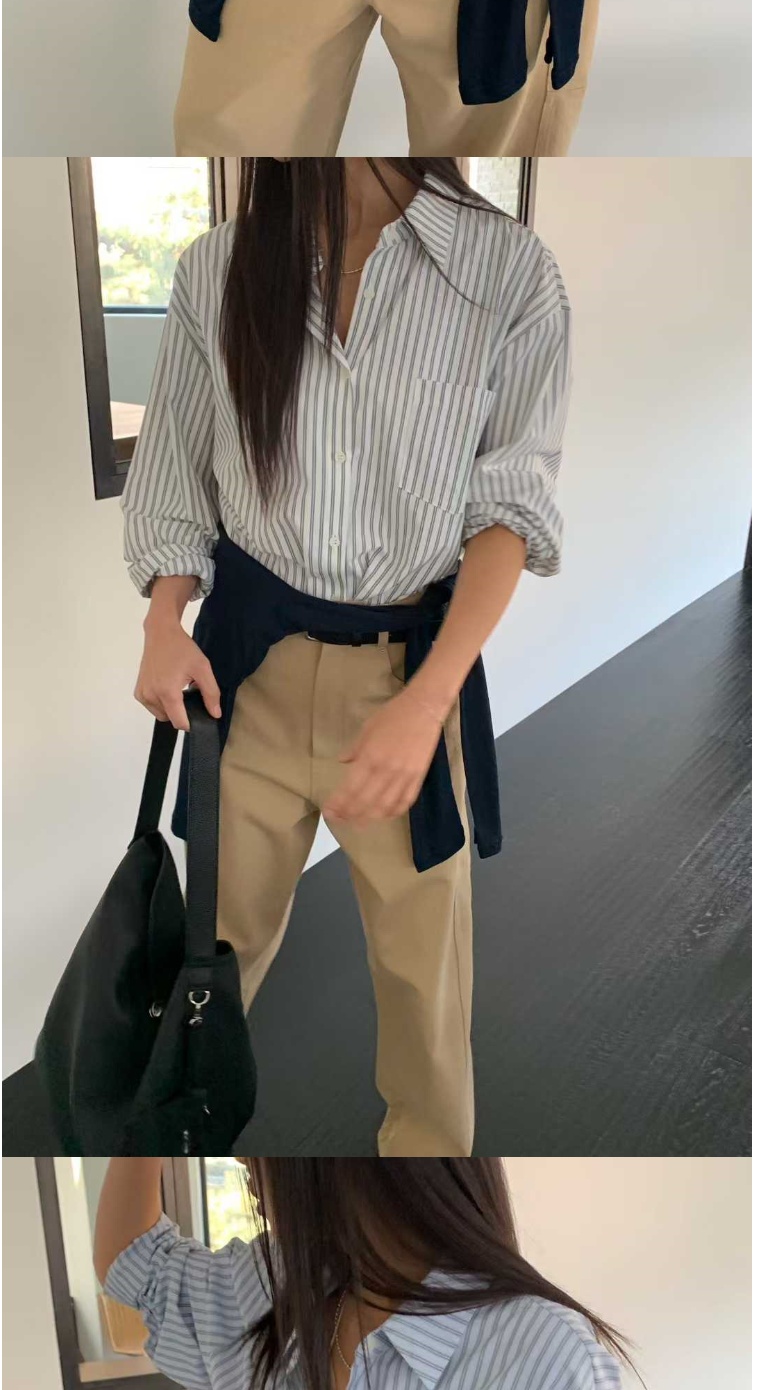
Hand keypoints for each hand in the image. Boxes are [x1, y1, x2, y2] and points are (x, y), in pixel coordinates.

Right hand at [135, 620, 220, 730]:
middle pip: (171, 719)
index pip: (180, 723)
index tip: (199, 712)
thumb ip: (211, 694)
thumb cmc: (182, 649)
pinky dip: (160, 702)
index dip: (192, 722)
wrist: (161, 633)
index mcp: (167, 692)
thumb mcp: (203, 668)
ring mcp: (143, 694)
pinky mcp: (138, 692)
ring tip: (177, 686)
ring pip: (161, 714)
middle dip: (182, 711)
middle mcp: (151, 695)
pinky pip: (152, 707)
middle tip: (188, 691)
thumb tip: (215, 715)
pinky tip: (166, 686)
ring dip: (171, 707)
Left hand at [323, 686, 449, 826]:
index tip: (328, 811)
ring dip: (369, 818)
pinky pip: (405, 802)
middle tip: (338, 820)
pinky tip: (383, 815)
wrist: (424, 709)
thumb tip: (343, 762)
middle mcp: (386, 771)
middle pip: (365, 802)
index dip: (338, 804)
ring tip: (357, 823)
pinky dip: (393, 812)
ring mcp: (404, 777)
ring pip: (384, 807)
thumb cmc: (392, 715)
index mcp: (370, 758)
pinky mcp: (418, 778)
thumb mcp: (367, 728)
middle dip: (349, 814)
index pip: (350, 789)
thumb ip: (354, 749)